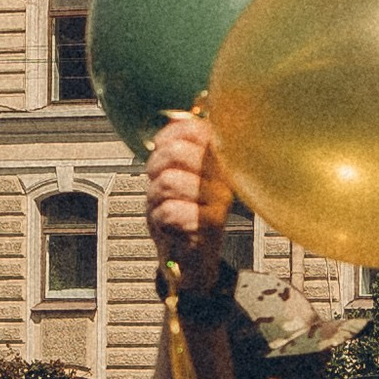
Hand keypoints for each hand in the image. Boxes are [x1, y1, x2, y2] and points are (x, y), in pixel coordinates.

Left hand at [146, 113, 230, 293]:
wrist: (188, 259)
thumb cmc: (180, 215)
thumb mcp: (175, 174)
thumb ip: (176, 147)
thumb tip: (174, 119)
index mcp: (217, 158)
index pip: (194, 128)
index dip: (168, 138)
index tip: (162, 152)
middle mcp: (223, 175)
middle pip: (178, 152)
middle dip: (156, 167)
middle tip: (159, 183)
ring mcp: (219, 199)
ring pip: (169, 181)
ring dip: (155, 197)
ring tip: (165, 207)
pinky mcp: (210, 225)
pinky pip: (170, 211)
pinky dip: (159, 219)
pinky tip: (169, 225)